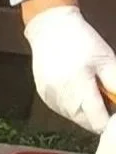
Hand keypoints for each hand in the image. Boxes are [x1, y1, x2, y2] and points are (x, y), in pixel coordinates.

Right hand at [25, 3, 115, 134]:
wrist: (50, 30)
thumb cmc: (81, 41)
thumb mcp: (107, 61)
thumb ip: (115, 85)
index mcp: (80, 90)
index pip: (98, 123)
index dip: (111, 120)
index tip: (115, 109)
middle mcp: (62, 100)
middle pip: (87, 123)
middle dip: (100, 115)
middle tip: (106, 96)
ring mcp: (51, 100)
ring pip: (75, 118)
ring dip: (86, 110)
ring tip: (90, 88)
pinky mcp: (45, 98)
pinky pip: (63, 110)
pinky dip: (74, 104)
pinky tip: (76, 87)